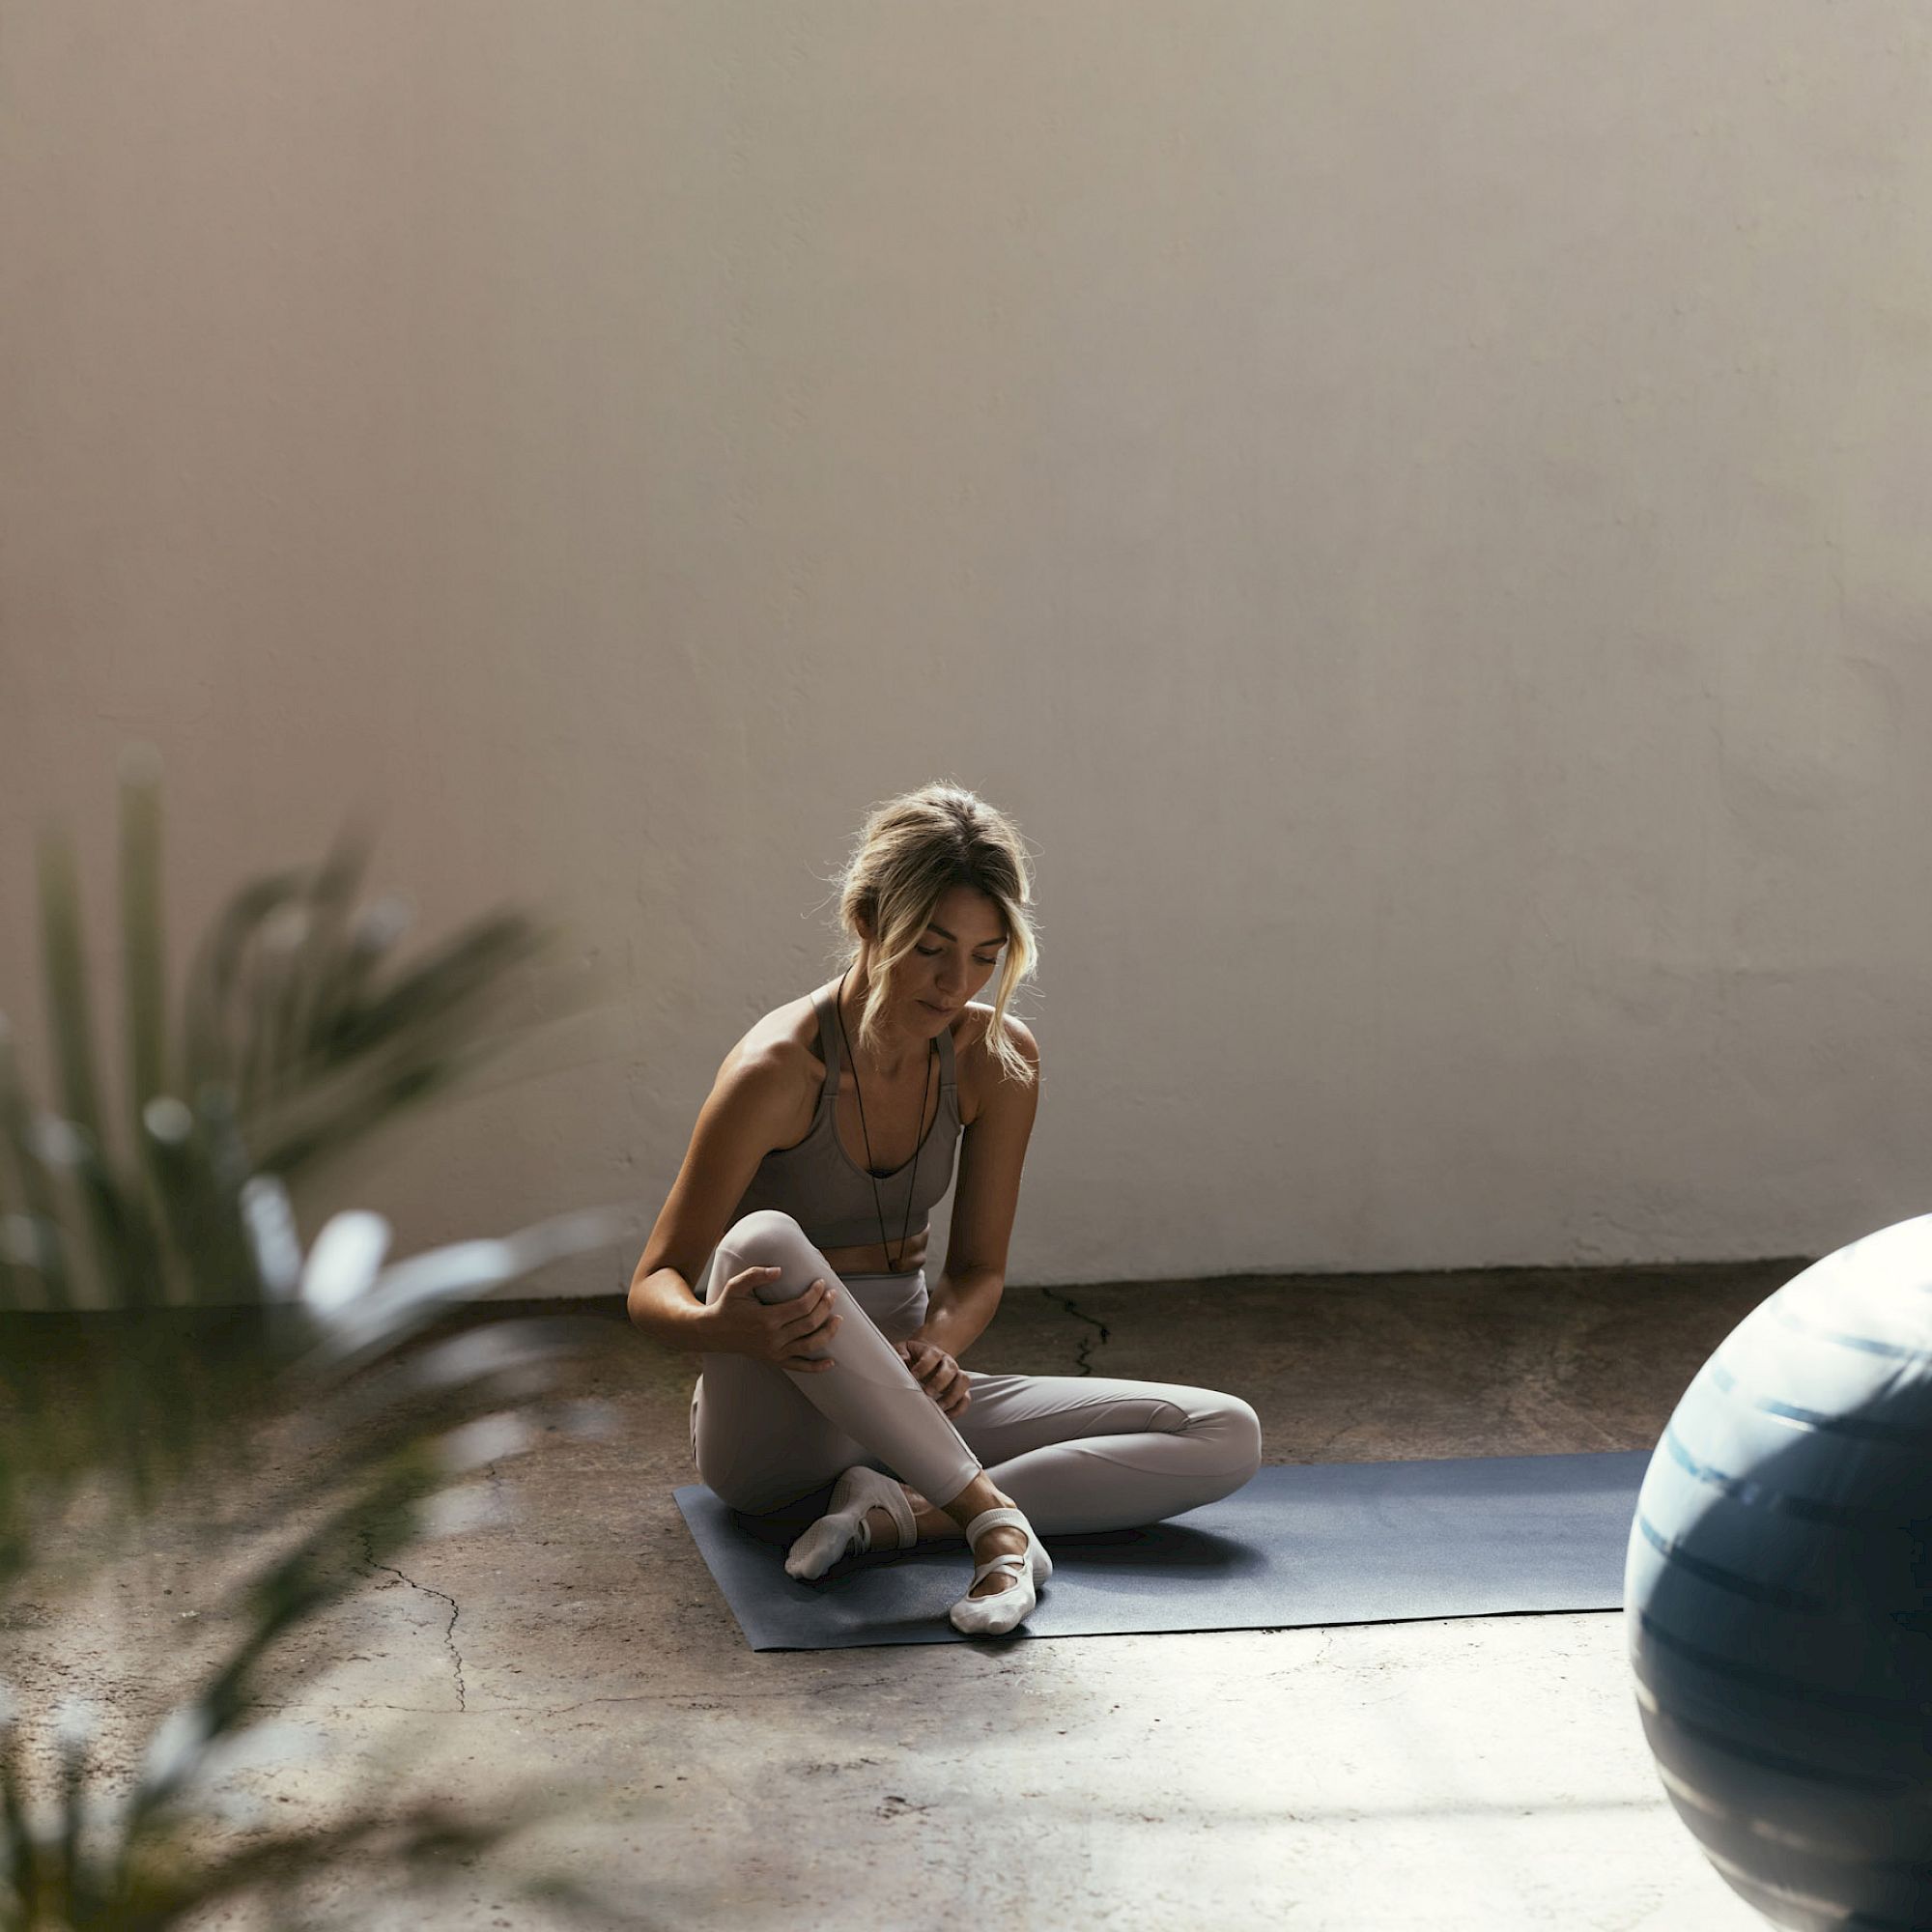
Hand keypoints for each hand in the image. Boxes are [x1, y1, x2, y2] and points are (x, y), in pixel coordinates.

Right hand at [701, 1265, 841, 1371]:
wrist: (714, 1333)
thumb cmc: (727, 1306)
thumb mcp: (736, 1286)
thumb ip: (756, 1275)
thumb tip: (779, 1270)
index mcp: (766, 1318)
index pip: (801, 1306)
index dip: (815, 1294)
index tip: (821, 1283)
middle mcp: (773, 1338)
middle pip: (809, 1323)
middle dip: (825, 1307)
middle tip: (832, 1295)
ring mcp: (775, 1352)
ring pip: (810, 1345)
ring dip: (828, 1332)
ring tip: (838, 1319)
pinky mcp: (775, 1361)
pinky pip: (800, 1367)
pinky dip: (817, 1367)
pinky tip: (831, 1362)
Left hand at [897, 1338, 968, 1416]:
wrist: (927, 1356)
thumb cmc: (914, 1356)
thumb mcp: (904, 1349)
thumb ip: (901, 1353)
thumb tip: (903, 1360)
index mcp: (933, 1352)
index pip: (933, 1355)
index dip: (924, 1366)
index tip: (914, 1376)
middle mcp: (947, 1363)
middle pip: (951, 1368)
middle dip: (940, 1382)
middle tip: (927, 1393)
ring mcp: (955, 1376)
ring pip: (963, 1382)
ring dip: (952, 1396)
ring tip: (939, 1408)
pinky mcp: (959, 1389)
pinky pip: (965, 1399)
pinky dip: (958, 1409)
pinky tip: (946, 1416)